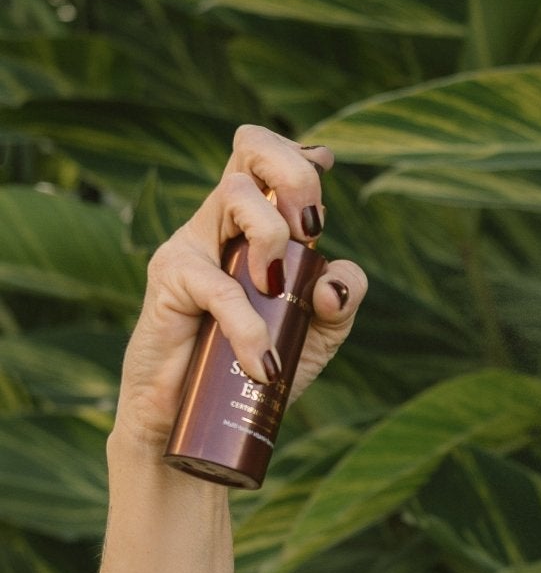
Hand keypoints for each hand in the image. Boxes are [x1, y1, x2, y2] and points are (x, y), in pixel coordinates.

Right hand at [111, 124, 364, 453]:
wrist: (191, 424)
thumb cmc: (251, 369)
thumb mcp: (316, 336)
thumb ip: (340, 301)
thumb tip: (332, 280)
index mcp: (257, 224)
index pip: (268, 158)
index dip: (299, 155)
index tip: (324, 183)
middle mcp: (222, 222)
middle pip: (250, 148)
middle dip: (294, 176)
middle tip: (311, 231)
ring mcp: (193, 243)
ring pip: (236, 195)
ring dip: (272, 237)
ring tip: (278, 294)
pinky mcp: (169, 279)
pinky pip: (219, 286)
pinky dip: (249, 327)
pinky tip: (262, 365)